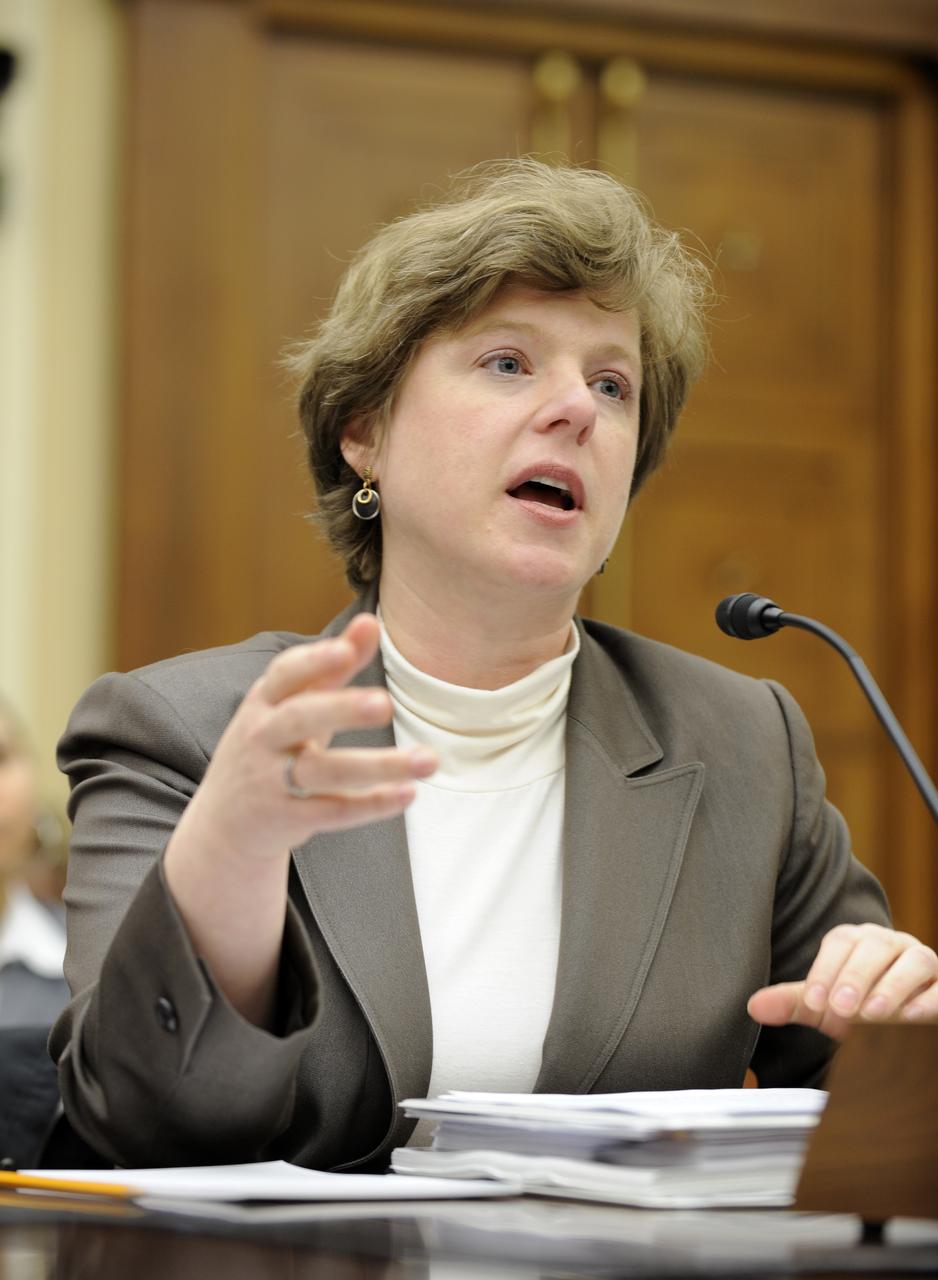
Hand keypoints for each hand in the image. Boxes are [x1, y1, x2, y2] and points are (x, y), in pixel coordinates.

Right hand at [178, 612, 436, 866]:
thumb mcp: (293, 703)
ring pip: (324, 771)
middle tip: (385, 703)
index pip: (285, 674)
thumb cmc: (271, 747)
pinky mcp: (286, 819)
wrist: (224, 822)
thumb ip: (333, 664)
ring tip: (428, 760)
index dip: (314, 661)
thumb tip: (370, 621)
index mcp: (265, 702)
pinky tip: (408, 794)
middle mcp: (263, 738)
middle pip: (300, 719)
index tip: (346, 650)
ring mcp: (271, 781)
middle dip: (341, 709)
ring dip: (378, 765)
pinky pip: (332, 811)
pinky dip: (370, 804)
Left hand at [747, 923, 937, 1040]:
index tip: (813, 1004)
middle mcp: (891, 944)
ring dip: (893, 987)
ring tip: (873, 1015)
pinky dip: (929, 1001)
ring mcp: (922, 962)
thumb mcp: (826, 1005)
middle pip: (875, 947)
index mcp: (857, 941)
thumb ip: (796, 1003)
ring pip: (914, 960)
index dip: (825, 971)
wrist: (902, 1022)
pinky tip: (912, 1017)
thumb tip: (753, 1007)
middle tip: (841, 1010)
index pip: (839, 943)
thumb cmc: (858, 1005)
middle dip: (856, 977)